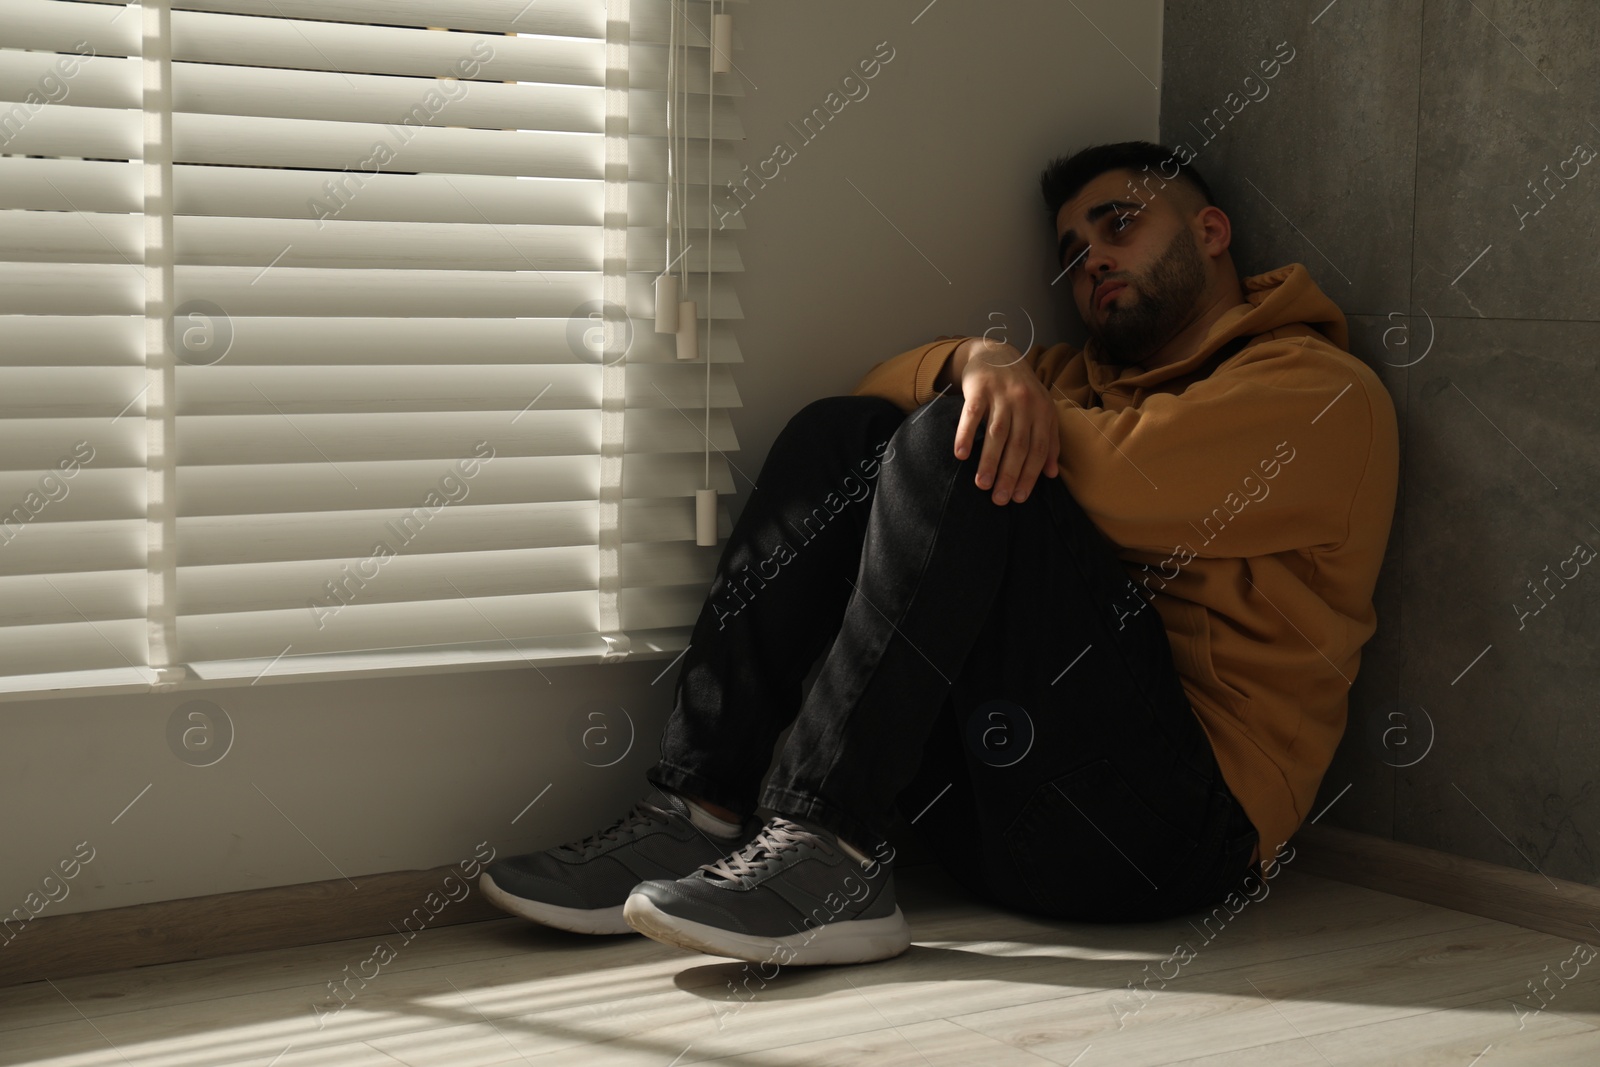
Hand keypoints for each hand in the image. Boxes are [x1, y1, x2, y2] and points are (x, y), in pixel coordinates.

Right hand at [951, 338, 1059, 503]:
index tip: (1019, 498)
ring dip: (989, 461)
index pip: (1037, 449)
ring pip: (996, 434)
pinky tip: (960, 456)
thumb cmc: (1021, 390)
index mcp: (1042, 412)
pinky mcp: (979, 389)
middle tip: (999, 499)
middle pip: (1018, 445)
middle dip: (1009, 475)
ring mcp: (1001, 395)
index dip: (1029, 475)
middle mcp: (1024, 403)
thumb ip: (1049, 440)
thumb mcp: (1042, 411)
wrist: (997, 354)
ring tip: (981, 485)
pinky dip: (965, 435)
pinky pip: (971, 415)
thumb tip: (1051, 474)